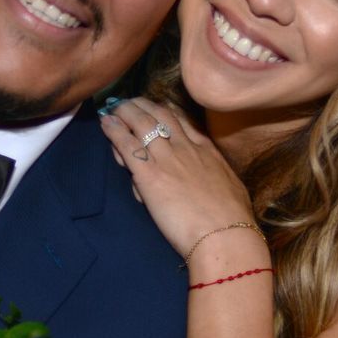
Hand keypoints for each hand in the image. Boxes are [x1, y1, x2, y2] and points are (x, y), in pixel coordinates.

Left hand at [99, 98, 261, 263]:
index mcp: (206, 151)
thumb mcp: (230, 187)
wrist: (224, 235)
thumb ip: (215, 176)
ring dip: (125, 111)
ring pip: (142, 124)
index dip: (164, 112)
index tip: (154, 108)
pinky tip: (106, 124)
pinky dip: (114, 131)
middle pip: (160, 116)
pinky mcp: (150, 175)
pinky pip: (128, 146)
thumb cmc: (232, 220)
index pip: (182, 121)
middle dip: (142, 106)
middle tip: (129, 102)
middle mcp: (186, 148)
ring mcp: (167, 159)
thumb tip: (210, 178)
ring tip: (113, 107)